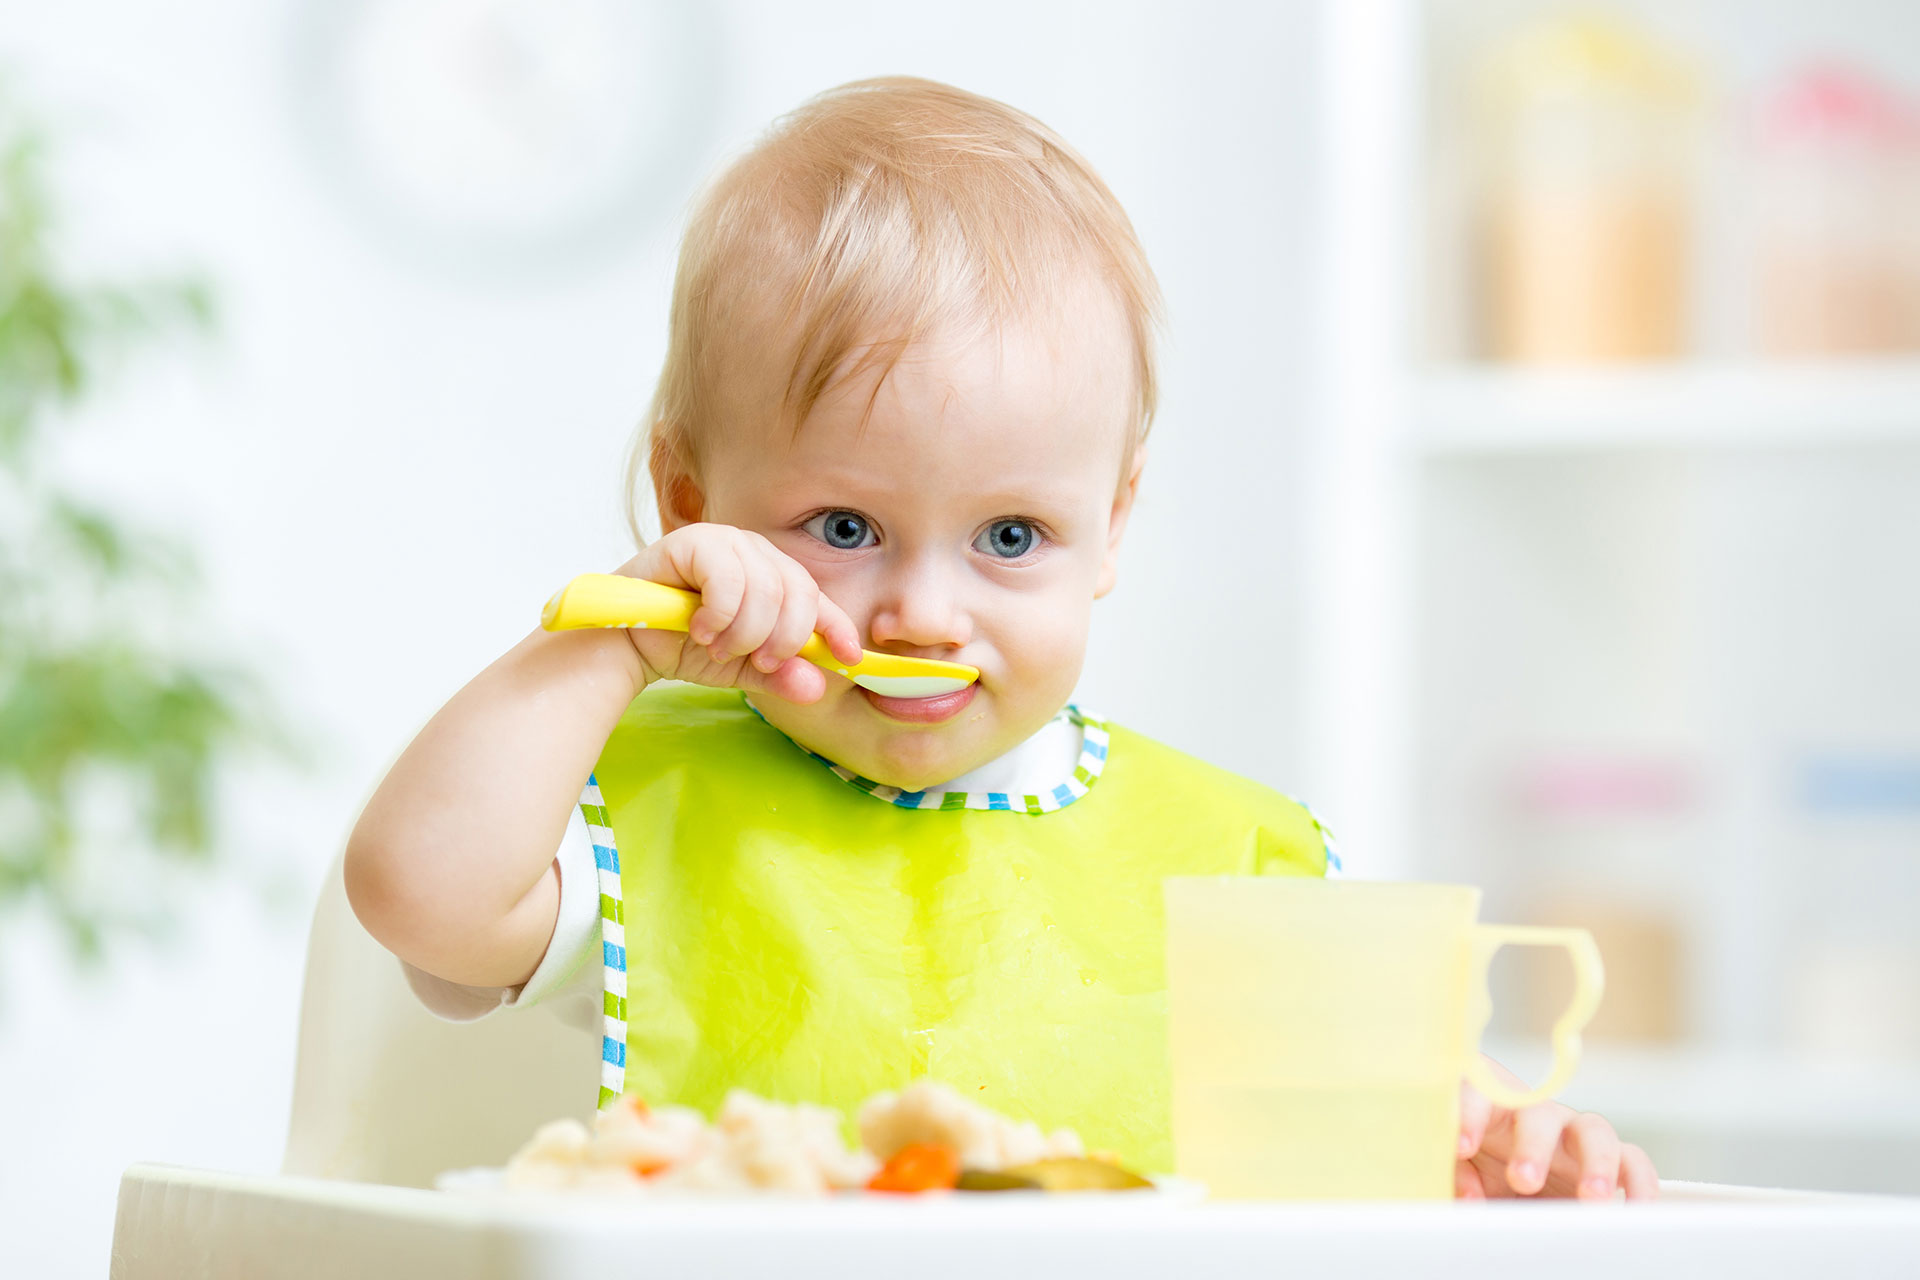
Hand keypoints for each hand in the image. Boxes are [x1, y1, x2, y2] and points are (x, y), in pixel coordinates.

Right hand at [613, 523, 863, 703]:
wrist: (627, 642)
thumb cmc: (685, 645)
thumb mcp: (742, 668)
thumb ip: (780, 676)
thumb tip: (817, 685)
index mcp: (775, 576)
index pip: (819, 599)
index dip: (838, 627)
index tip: (849, 658)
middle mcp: (757, 552)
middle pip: (799, 595)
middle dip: (782, 640)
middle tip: (757, 662)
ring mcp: (727, 541)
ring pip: (766, 591)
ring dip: (744, 633)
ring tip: (718, 647)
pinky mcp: (694, 541)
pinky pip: (729, 581)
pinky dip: (718, 616)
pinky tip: (699, 629)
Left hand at [1456, 1057, 1657, 1200]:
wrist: (1514, 1194)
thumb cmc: (1479, 1170)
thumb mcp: (1462, 1172)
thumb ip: (1458, 1176)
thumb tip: (1469, 1196)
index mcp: (1492, 1108)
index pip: (1479, 1092)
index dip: (1469, 1114)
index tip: (1460, 1148)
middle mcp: (1536, 1115)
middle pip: (1538, 1113)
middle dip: (1532, 1146)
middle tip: (1523, 1180)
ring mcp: (1575, 1136)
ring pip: (1595, 1130)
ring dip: (1596, 1163)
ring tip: (1592, 1199)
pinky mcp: (1610, 1161)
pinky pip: (1634, 1161)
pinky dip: (1639, 1183)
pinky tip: (1634, 1209)